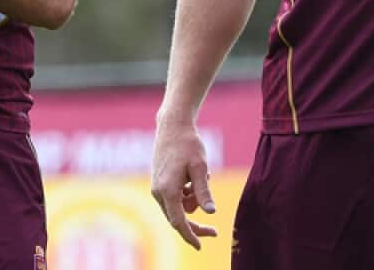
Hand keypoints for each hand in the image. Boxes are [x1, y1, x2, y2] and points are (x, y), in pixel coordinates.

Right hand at [151, 117, 218, 249]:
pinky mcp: (160, 183)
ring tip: (202, 176)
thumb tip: (210, 212)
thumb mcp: (200, 167)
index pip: (179, 221)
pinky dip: (187, 193)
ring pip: (178, 207)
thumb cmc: (188, 144)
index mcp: (168, 191)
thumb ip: (203, 191)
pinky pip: (176, 197)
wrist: (172, 126)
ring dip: (193, 200)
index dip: (190, 235)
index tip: (200, 246)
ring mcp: (157, 188)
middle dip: (195, 224)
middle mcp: (158, 192)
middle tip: (215, 232)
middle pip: (178, 218)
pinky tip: (193, 175)